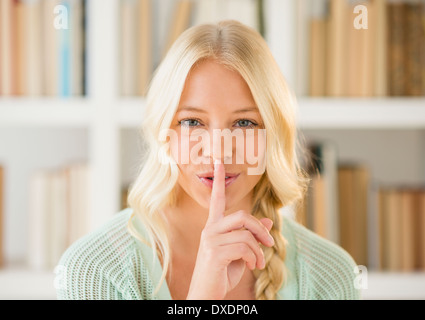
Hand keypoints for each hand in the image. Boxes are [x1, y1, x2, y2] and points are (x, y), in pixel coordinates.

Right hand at [186, 160, 274, 299]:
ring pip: (246, 233)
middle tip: (270, 242)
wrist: (207, 294)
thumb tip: (267, 220)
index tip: (219, 162)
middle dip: (260, 228)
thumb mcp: (240, 252)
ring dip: (258, 249)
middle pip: (242, 216)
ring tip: (258, 261)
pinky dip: (254, 257)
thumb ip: (251, 236)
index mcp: (214, 227)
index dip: (218, 180)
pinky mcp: (215, 252)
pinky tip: (252, 266)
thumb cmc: (221, 273)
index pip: (216, 199)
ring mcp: (211, 240)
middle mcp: (210, 230)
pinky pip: (244, 246)